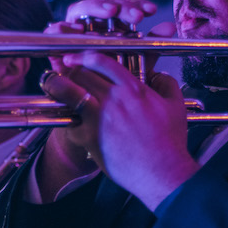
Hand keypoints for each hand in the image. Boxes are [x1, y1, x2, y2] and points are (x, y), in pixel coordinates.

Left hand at [36, 0, 176, 201]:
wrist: (162, 172)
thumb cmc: (168, 143)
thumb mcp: (175, 106)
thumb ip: (166, 84)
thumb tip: (157, 74)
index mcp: (133, 89)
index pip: (102, 61)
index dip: (85, 56)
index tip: (77, 57)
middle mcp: (114, 99)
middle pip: (82, 73)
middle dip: (71, 70)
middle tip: (65, 72)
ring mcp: (99, 117)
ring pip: (69, 90)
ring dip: (57, 84)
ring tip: (52, 84)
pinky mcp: (89, 137)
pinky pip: (69, 119)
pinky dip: (64, 114)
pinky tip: (62, 113)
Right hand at [45, 0, 161, 72]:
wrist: (91, 107)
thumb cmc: (112, 82)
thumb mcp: (135, 62)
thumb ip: (150, 44)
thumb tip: (169, 27)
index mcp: (110, 25)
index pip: (122, 8)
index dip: (135, 5)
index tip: (149, 10)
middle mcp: (92, 25)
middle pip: (103, 5)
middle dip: (120, 7)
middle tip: (135, 15)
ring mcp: (74, 32)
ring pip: (80, 10)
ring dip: (95, 8)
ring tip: (111, 12)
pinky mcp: (56, 43)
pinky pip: (56, 29)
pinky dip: (65, 26)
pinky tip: (79, 28)